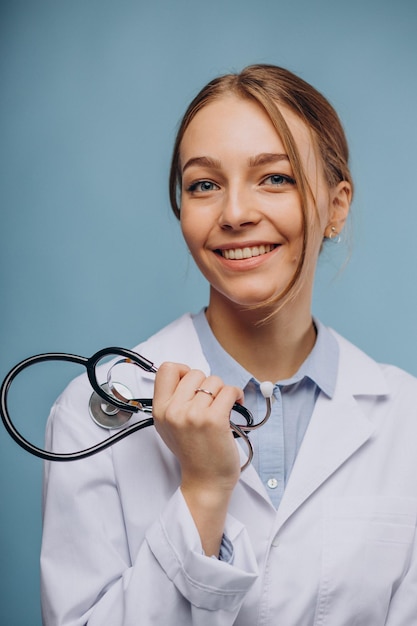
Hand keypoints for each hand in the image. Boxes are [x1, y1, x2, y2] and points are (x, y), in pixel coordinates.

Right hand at [152, 362, 243, 555]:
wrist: (205, 481)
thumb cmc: (192, 453)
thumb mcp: (169, 426)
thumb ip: (172, 401)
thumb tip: (186, 375)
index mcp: (160, 410)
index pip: (166, 369)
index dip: (183, 371)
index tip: (194, 385)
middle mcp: (173, 411)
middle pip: (195, 373)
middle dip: (207, 384)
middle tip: (211, 401)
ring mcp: (193, 415)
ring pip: (214, 381)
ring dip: (222, 391)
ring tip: (223, 406)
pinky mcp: (214, 420)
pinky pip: (229, 391)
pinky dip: (236, 395)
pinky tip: (236, 405)